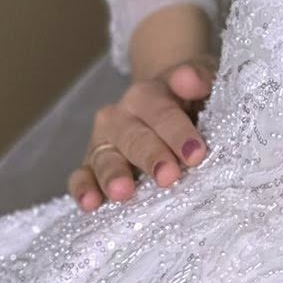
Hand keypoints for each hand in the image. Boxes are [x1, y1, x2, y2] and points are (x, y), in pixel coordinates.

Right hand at [67, 56, 217, 212]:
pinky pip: (82, 176)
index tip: (196, 155)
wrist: (168, 103)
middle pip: (134, 138)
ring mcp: (103, 142)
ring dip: (113, 175)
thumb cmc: (189, 99)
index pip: (162, 113)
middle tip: (168, 177)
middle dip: (151, 157)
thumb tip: (190, 79)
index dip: (178, 134)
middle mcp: (120, 116)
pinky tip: (90, 204)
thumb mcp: (200, 82)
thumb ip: (198, 78)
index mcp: (147, 95)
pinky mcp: (91, 165)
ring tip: (123, 192)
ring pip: (105, 158)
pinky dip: (83, 189)